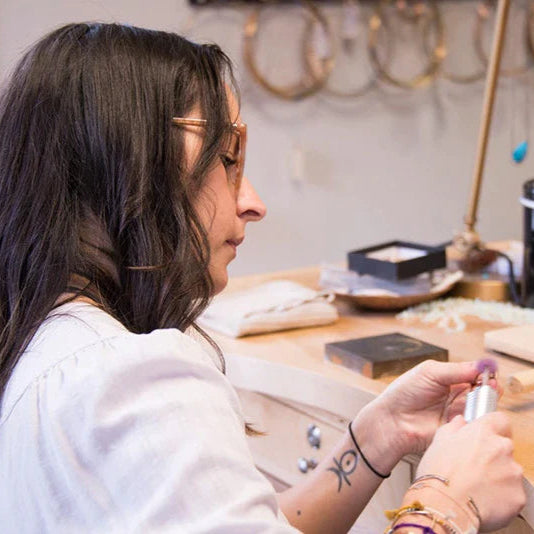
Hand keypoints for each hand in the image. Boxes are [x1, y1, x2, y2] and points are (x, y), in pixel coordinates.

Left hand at [355, 360, 480, 463]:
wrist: (393, 420)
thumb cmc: (405, 392)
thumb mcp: (430, 373)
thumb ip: (456, 370)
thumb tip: (481, 366)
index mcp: (450, 378)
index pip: (475, 373)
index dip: (483, 373)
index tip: (488, 373)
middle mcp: (457, 394)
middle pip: (482, 390)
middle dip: (488, 388)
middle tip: (487, 386)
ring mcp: (459, 412)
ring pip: (482, 406)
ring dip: (483, 403)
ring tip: (477, 399)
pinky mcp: (459, 429)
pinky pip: (476, 424)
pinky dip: (478, 419)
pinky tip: (472, 414)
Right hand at [413, 413, 524, 531]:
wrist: (445, 505)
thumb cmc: (439, 474)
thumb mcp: (438, 442)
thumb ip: (453, 427)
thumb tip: (460, 421)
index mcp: (482, 432)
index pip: (500, 420)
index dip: (493, 427)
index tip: (487, 435)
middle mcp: (502, 448)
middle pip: (504, 447)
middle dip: (493, 455)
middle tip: (474, 466)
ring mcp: (513, 472)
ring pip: (509, 471)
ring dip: (497, 476)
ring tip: (476, 486)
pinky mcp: (518, 495)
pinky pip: (512, 493)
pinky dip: (501, 496)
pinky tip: (483, 499)